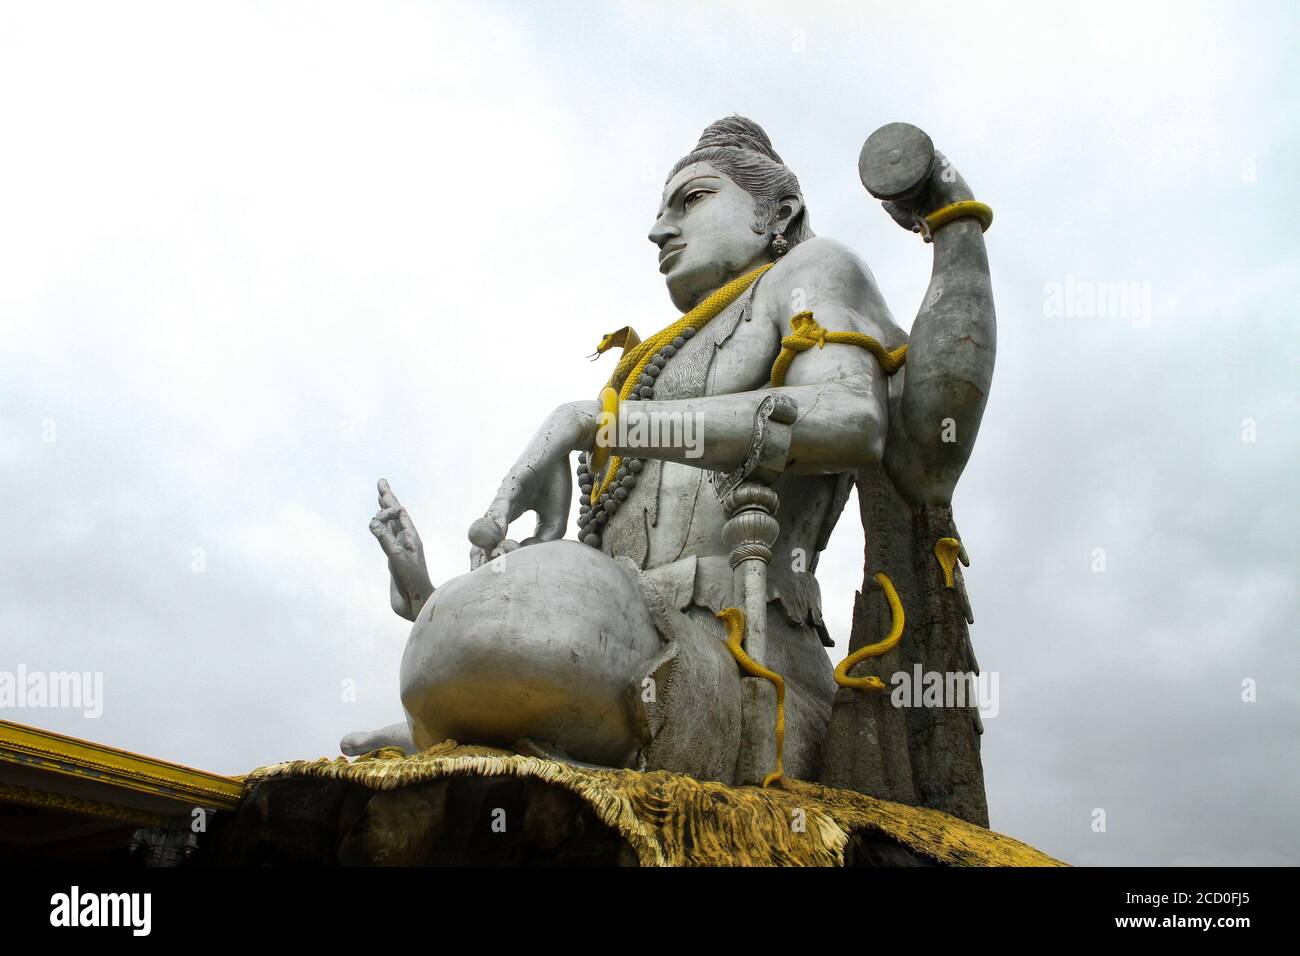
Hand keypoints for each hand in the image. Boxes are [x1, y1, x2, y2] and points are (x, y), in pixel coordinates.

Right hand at [370, 479, 434, 620]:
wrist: (417, 603)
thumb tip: (373, 521)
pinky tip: (379, 526)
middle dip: (387, 498)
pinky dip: (381, 528)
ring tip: (380, 499)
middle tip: (381, 482)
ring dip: (384, 511)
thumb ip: (385, 539)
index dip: (390, 502)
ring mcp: (398, 549)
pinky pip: (385, 539)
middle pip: (395, 514)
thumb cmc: (412, 581)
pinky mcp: (393, 560)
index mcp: (411, 537)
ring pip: (390, 525)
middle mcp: (405, 541)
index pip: (400, 513)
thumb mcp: (398, 557)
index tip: (380, 493)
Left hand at [467, 401, 597, 568]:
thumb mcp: (554, 520)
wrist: (563, 443)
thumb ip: (541, 542)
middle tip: (481, 584)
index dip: (489, 563)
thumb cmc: (555, 480)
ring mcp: (505, 492)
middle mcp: (501, 505)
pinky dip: (497, 519)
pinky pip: (503, 502)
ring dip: (486, 547)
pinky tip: (496, 533)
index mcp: (507, 514)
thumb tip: (525, 559)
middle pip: (482, 538)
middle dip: (480, 561)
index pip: (492, 544)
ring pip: (489, 523)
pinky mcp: (514, 479)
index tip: (490, 585)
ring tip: (484, 567)